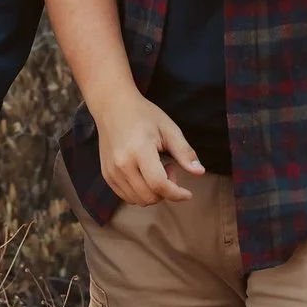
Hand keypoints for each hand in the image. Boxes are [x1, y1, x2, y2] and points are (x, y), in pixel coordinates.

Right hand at [95, 90, 202, 205]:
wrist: (112, 106)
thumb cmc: (143, 115)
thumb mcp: (168, 129)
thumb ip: (184, 152)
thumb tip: (200, 172)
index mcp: (139, 151)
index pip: (159, 185)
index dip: (176, 194)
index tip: (188, 193)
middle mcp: (122, 164)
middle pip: (149, 197)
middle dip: (166, 190)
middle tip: (169, 168)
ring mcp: (111, 171)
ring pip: (138, 200)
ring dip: (153, 192)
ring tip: (155, 170)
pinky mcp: (106, 175)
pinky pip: (127, 197)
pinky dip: (140, 192)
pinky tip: (143, 174)